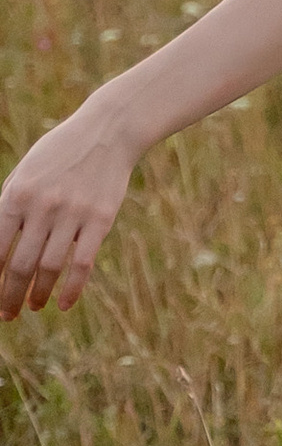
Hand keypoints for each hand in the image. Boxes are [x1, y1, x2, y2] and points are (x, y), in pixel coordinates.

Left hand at [0, 98, 139, 316]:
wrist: (107, 132)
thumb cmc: (59, 155)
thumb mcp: (26, 174)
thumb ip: (9, 207)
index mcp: (17, 195)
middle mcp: (43, 206)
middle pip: (21, 264)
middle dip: (10, 295)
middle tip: (7, 314)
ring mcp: (73, 214)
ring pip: (50, 268)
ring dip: (38, 294)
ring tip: (32, 306)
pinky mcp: (100, 220)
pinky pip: (82, 263)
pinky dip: (72, 289)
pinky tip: (64, 303)